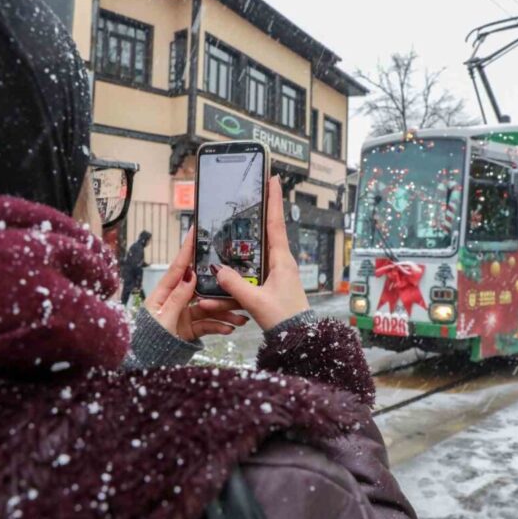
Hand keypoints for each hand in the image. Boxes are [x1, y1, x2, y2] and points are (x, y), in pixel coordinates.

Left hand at [144, 226, 248, 338]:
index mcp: (163, 293)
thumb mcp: (163, 319)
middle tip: (235, 283)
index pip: (178, 267)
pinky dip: (218, 327)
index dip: (187, 249)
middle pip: (201, 288)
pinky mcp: (189, 328)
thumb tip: (190, 275)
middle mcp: (175, 300)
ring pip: (208, 308)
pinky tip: (230, 329)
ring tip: (240, 318)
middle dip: (219, 288)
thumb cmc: (148, 340)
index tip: (196, 230)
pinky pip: (207, 324)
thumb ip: (178, 299)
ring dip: (224, 312)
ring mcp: (183, 314)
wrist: (146, 362)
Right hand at [198, 176, 308, 330]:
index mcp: (282, 261)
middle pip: (266, 232)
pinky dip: (239, 276)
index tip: (273, 179)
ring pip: (256, 256)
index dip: (274, 201)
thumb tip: (218, 270)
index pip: (276, 224)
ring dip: (243, 250)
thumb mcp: (256, 301)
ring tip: (233, 240)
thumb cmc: (285, 320)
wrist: (299, 339)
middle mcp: (281, 264)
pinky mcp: (271, 286)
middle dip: (258, 215)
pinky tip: (225, 281)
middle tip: (252, 195)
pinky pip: (253, 274)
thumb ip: (235, 286)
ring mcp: (277, 274)